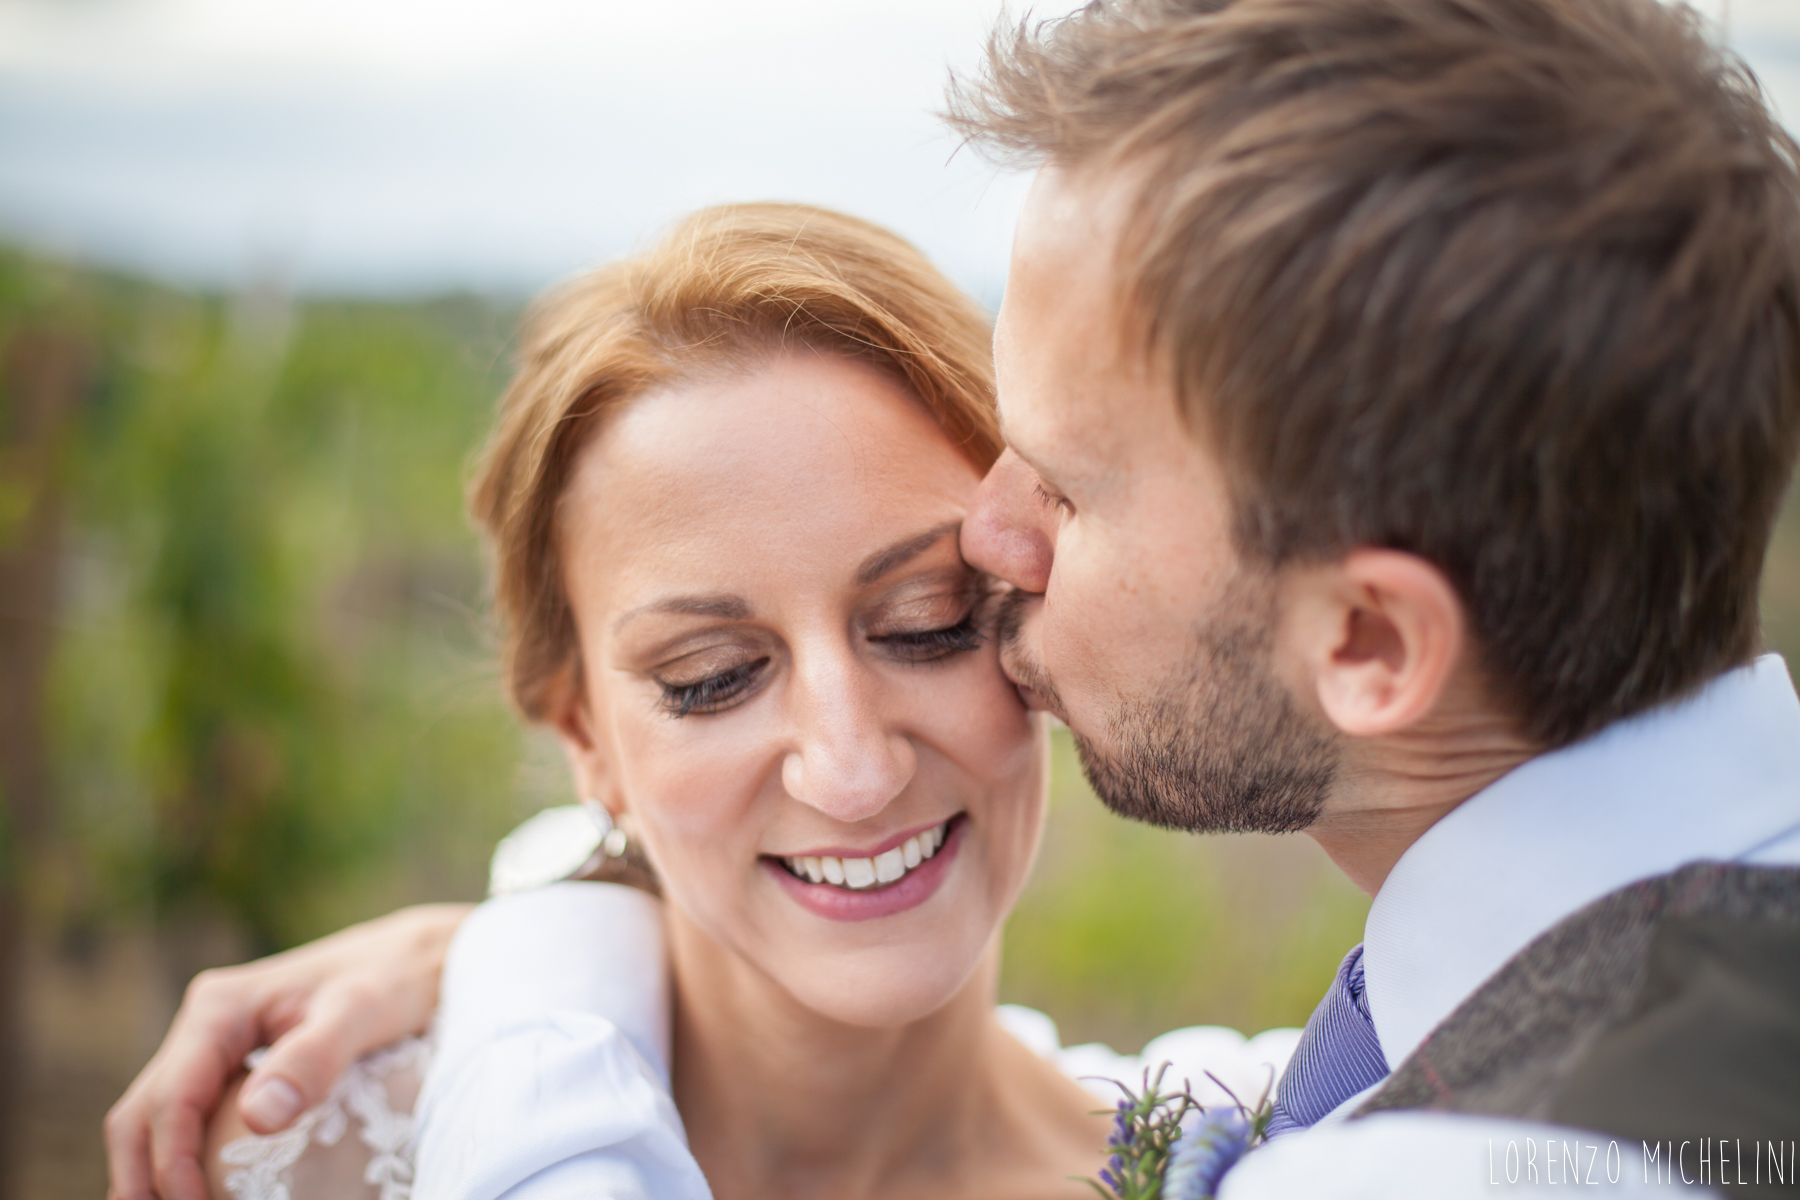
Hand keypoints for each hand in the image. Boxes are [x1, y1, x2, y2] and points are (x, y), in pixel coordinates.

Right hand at [104, 903, 471, 1199]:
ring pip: (159, 1115)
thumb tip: (257, 1118)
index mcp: (220, 1007)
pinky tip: (203, 1187)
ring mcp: (218, 1040)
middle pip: (144, 1113)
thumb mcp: (363, 1013)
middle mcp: (207, 1021)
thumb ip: (313, 1058)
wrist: (424, 954)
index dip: (171, 1165)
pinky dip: (184, 1155)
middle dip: (145, 1176)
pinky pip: (192, 1113)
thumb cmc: (396, 978)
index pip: (170, 1100)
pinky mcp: (238, 1058)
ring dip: (156, 1169)